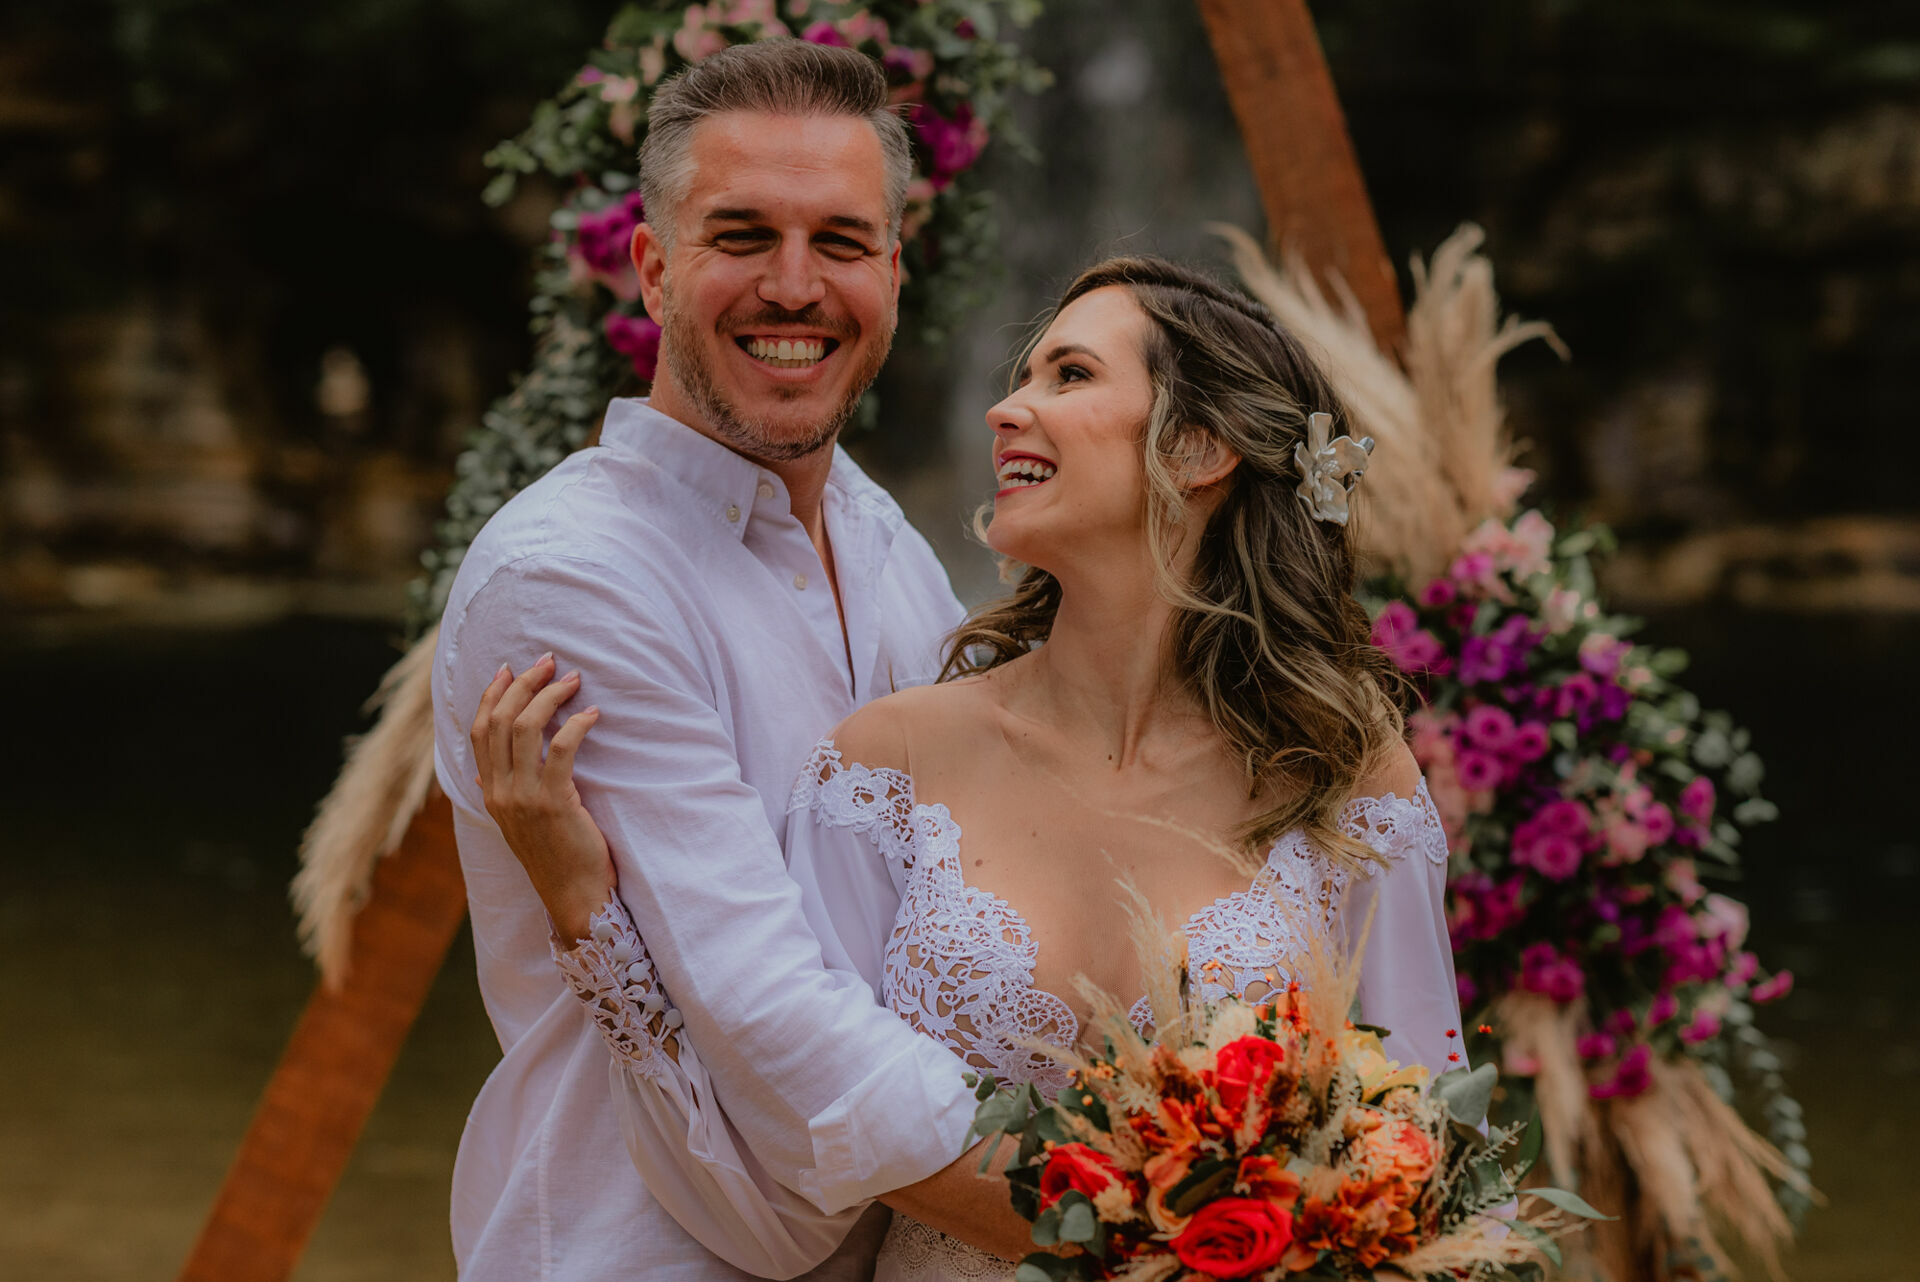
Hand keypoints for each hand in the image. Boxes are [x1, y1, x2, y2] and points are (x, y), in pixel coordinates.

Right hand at [471, 653, 614, 942]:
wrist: (574, 898)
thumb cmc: (557, 856)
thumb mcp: (520, 822)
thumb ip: (503, 791)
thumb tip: (485, 767)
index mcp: (489, 792)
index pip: (479, 731)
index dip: (491, 695)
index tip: (510, 668)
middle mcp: (500, 792)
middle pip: (499, 721)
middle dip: (523, 684)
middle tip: (548, 662)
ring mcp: (523, 798)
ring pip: (525, 728)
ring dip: (550, 696)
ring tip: (573, 680)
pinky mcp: (554, 803)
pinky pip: (561, 750)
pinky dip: (576, 725)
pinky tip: (592, 714)